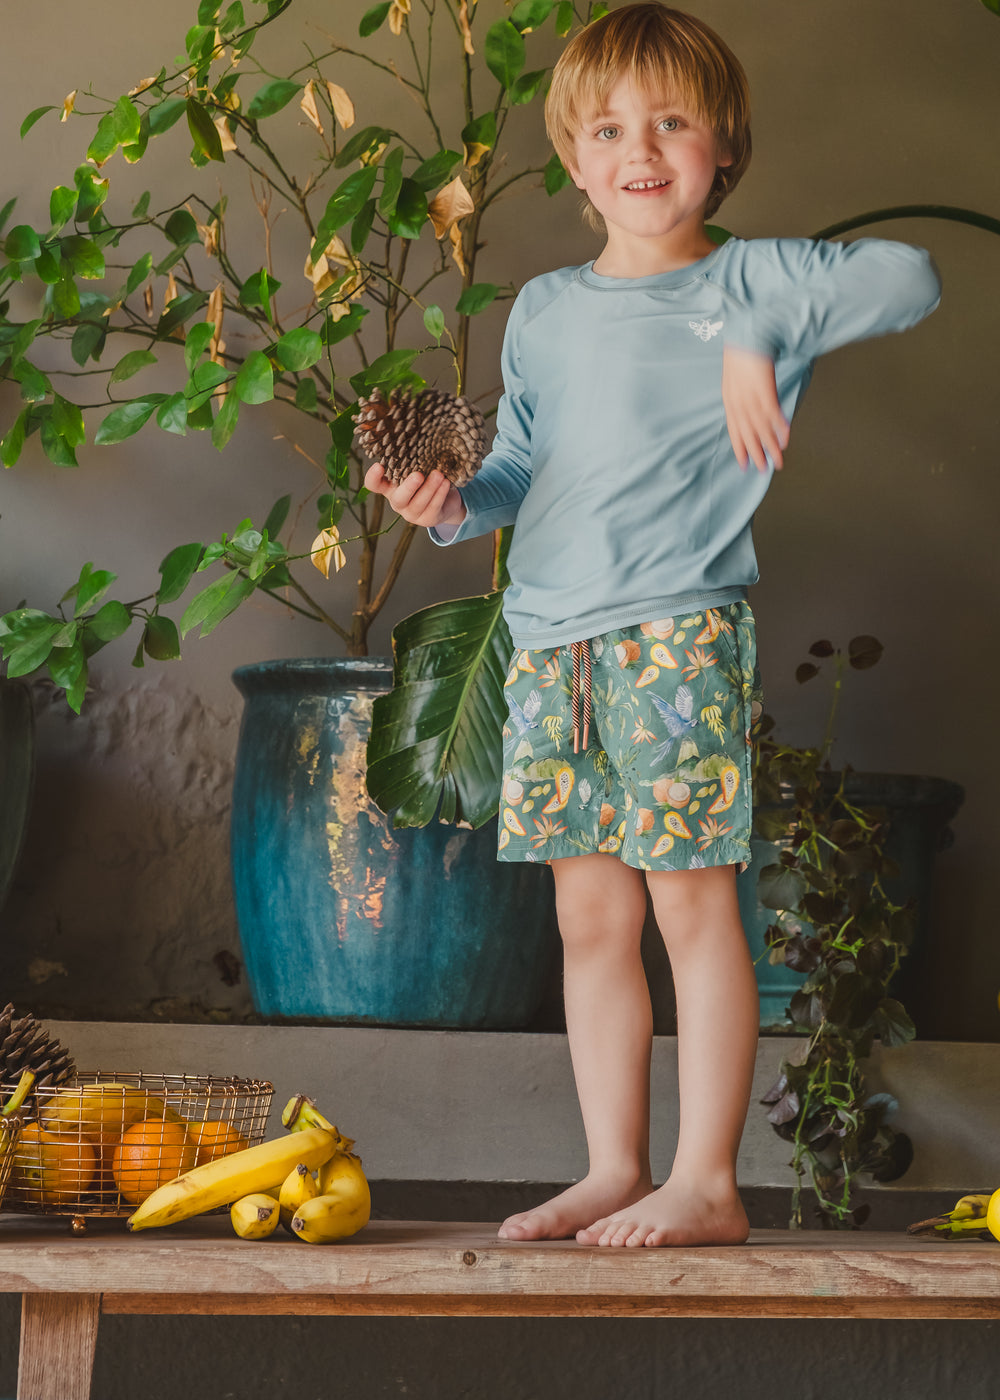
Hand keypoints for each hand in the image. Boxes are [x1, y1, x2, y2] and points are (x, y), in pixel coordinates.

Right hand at [364, 463, 466, 529]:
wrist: (446, 498)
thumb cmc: (427, 478)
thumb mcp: (417, 467)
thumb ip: (412, 459)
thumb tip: (417, 435)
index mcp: (390, 487)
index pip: (374, 485)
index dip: (373, 478)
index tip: (378, 466)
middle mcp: (398, 501)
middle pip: (398, 498)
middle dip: (408, 487)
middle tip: (419, 475)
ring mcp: (412, 513)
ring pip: (418, 504)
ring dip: (429, 488)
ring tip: (439, 475)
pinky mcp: (427, 519)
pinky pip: (433, 508)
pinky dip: (440, 494)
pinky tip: (446, 483)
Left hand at [722, 345, 789, 471]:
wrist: (749, 334)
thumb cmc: (742, 354)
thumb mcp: (735, 377)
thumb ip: (740, 394)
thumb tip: (747, 408)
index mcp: (730, 400)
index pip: (734, 430)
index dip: (740, 448)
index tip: (745, 465)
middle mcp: (739, 402)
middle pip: (748, 433)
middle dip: (756, 453)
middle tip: (764, 470)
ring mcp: (751, 396)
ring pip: (761, 428)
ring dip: (770, 446)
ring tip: (778, 461)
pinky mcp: (764, 388)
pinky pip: (772, 413)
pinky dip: (779, 427)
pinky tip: (785, 439)